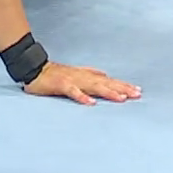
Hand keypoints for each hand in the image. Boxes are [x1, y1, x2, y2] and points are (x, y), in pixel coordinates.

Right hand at [22, 61, 141, 104]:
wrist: (35, 69)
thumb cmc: (55, 74)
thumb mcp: (76, 74)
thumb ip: (90, 74)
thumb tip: (104, 74)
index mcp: (86, 75)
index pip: (108, 80)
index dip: (122, 85)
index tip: (137, 90)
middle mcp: (83, 76)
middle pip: (106, 82)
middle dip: (122, 88)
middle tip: (137, 94)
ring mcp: (73, 80)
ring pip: (94, 86)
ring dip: (108, 92)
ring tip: (121, 98)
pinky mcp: (61, 85)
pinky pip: (73, 92)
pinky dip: (82, 97)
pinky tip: (91, 103)